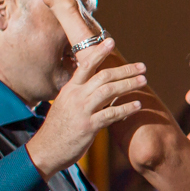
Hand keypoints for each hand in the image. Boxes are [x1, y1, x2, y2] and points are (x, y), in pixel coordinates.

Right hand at [24, 40, 146, 177]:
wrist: (46, 149)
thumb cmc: (59, 127)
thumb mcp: (66, 105)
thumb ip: (81, 93)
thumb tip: (99, 85)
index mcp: (70, 89)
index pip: (85, 65)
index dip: (99, 52)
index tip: (111, 41)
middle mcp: (76, 96)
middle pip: (103, 76)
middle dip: (125, 70)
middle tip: (142, 67)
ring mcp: (82, 111)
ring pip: (109, 91)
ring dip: (128, 85)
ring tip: (143, 81)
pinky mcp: (88, 126)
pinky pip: (111, 114)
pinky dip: (126, 108)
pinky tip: (138, 105)